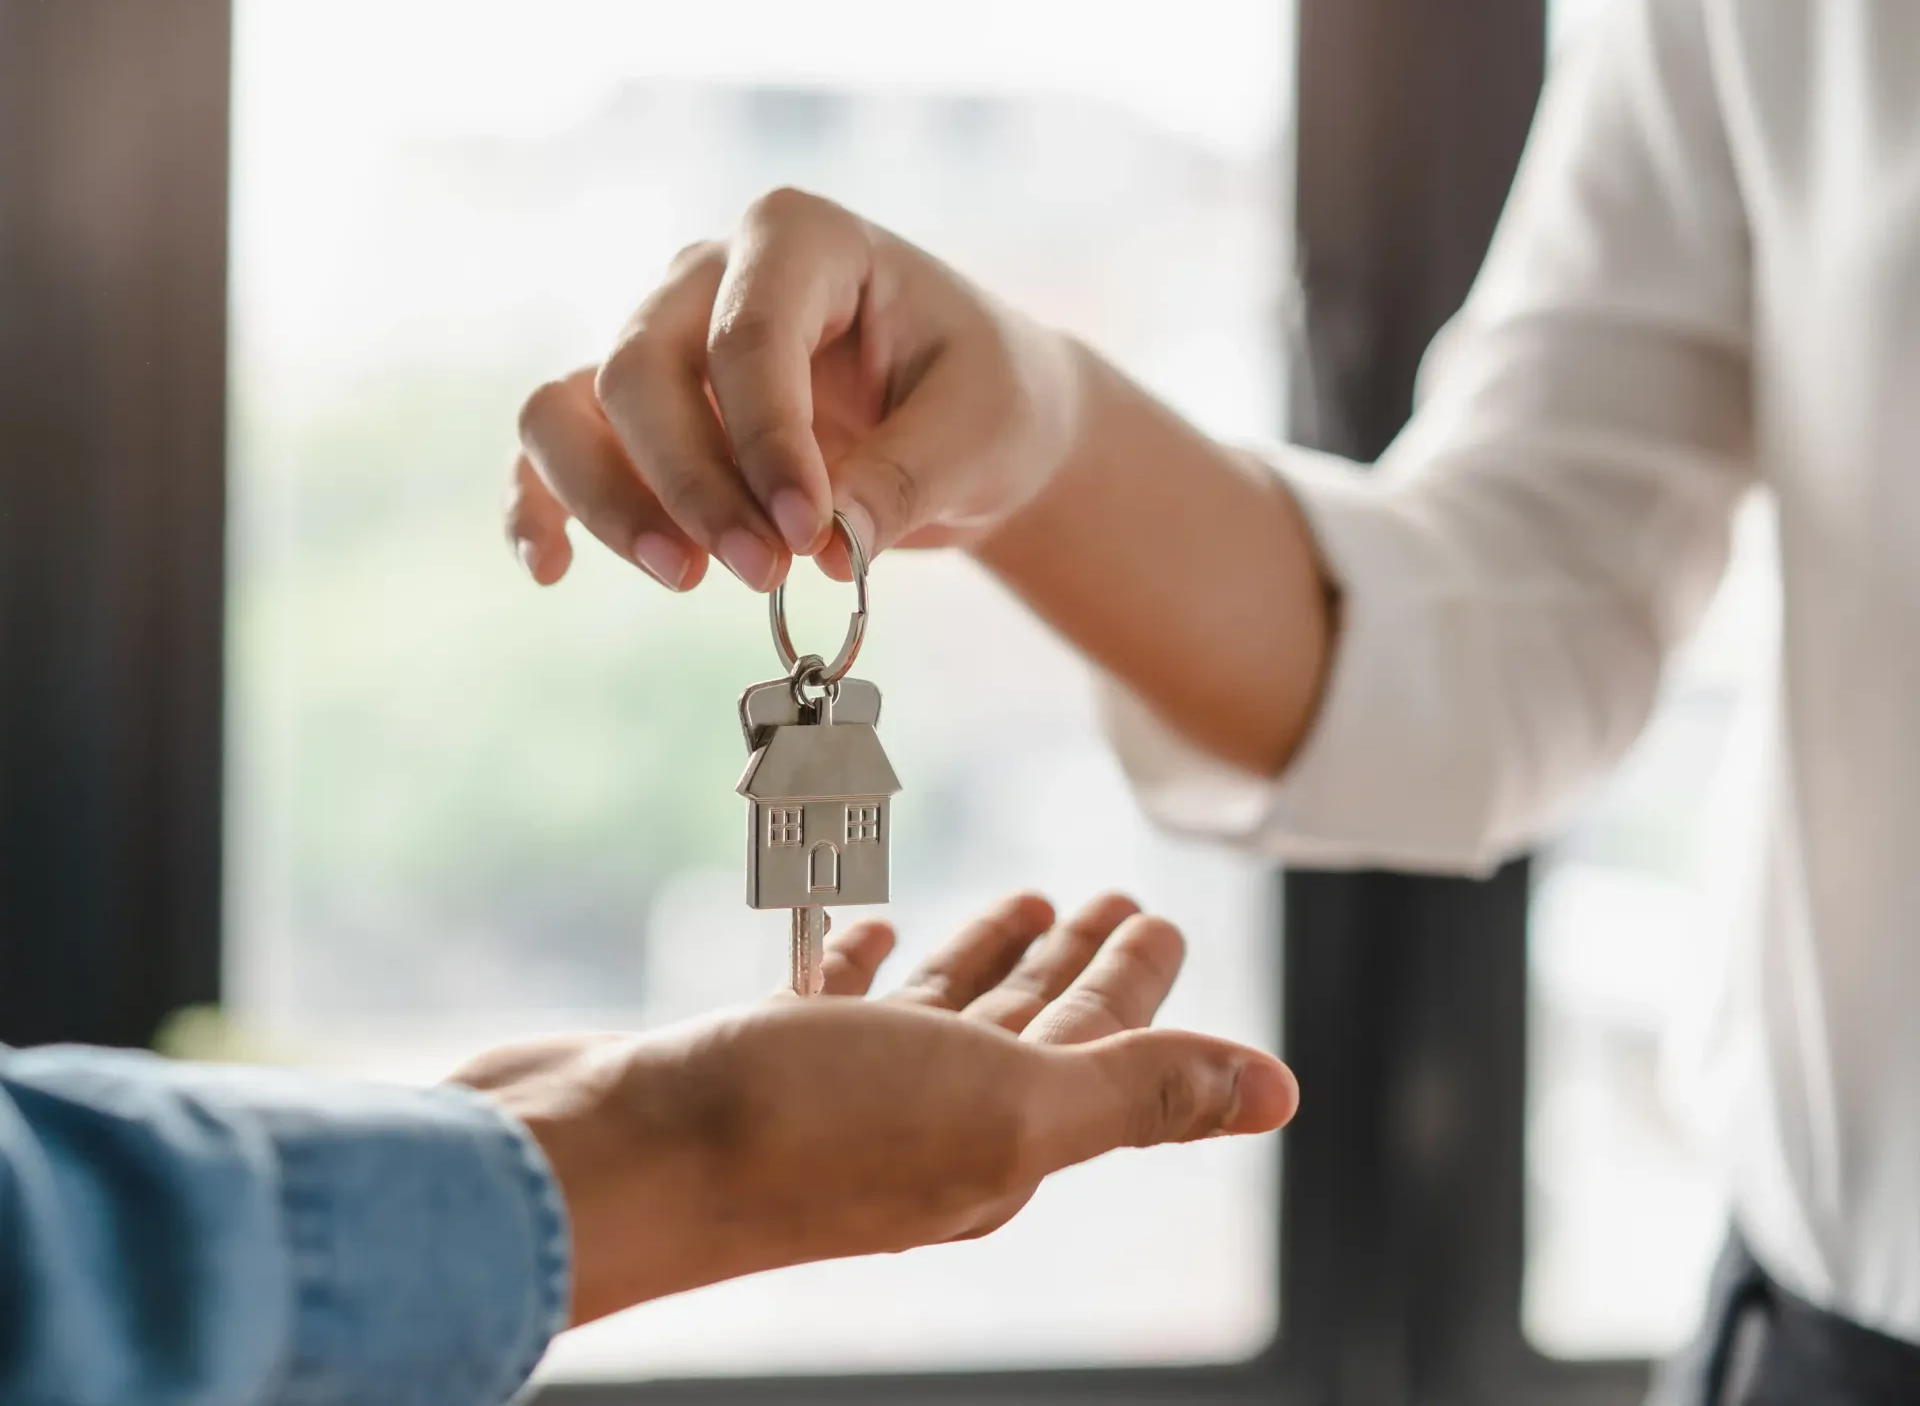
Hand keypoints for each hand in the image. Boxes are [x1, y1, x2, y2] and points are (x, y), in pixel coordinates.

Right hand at [450, 894, 1296, 1326]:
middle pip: (1027, 1033)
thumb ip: (1135, 1092)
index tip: (1152, 909)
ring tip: (1019, 901)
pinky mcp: (757, 1067)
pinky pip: (837, 1010)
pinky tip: (873, 937)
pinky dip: (868, 970)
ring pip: (938, 1020)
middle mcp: (926, 1127)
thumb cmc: (804, 1134)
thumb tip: (1280, 1092)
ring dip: (984, 962)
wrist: (598, 1165)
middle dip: (1075, 968)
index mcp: (1003, 1142)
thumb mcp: (1006, 1109)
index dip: (1137, 979)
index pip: (1100, 1050)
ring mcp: (837, 1099)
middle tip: (1106, 898)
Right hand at [507, 188, 1087, 591]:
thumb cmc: (984, 398)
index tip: (810, 535)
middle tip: (762, 572)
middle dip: (694, 485)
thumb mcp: (979, 432)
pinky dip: (541, 505)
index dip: (766, 445)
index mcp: (800, 239)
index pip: (745, 338)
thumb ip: (903, 481)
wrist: (974, 419)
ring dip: (612, 500)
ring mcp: (661, 340)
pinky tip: (548, 569)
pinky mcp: (640, 416)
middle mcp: (707, 275)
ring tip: (685, 576)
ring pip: (572, 407)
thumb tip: (826, 549)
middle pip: (641, 371)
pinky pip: (553, 448)